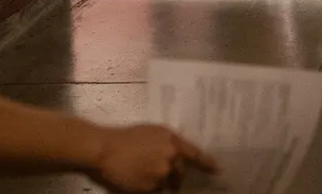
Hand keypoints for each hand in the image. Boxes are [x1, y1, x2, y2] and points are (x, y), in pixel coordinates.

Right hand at [88, 125, 216, 193]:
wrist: (104, 149)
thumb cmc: (125, 137)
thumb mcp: (151, 132)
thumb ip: (167, 143)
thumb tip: (176, 156)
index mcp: (172, 141)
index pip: (194, 154)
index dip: (207, 163)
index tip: (217, 170)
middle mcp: (171, 158)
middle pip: (179, 172)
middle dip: (173, 176)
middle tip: (158, 173)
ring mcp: (161, 174)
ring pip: (166, 183)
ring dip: (158, 181)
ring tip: (140, 172)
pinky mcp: (151, 187)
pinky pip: (154, 191)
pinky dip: (148, 187)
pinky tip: (135, 178)